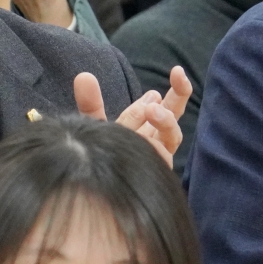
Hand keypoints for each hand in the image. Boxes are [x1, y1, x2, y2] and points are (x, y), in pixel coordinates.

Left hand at [72, 67, 191, 170]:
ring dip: (166, 119)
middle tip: (179, 75)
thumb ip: (90, 103)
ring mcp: (156, 154)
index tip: (175, 71)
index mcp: (140, 126)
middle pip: (172, 114)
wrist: (94, 192)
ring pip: (172, 134)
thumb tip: (82, 76)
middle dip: (179, 94)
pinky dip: (159, 141)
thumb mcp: (93, 125)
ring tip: (153, 109)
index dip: (163, 89)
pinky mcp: (157, 168)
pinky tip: (152, 133)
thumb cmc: (99, 154)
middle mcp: (151, 138)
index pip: (153, 105)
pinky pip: (163, 154)